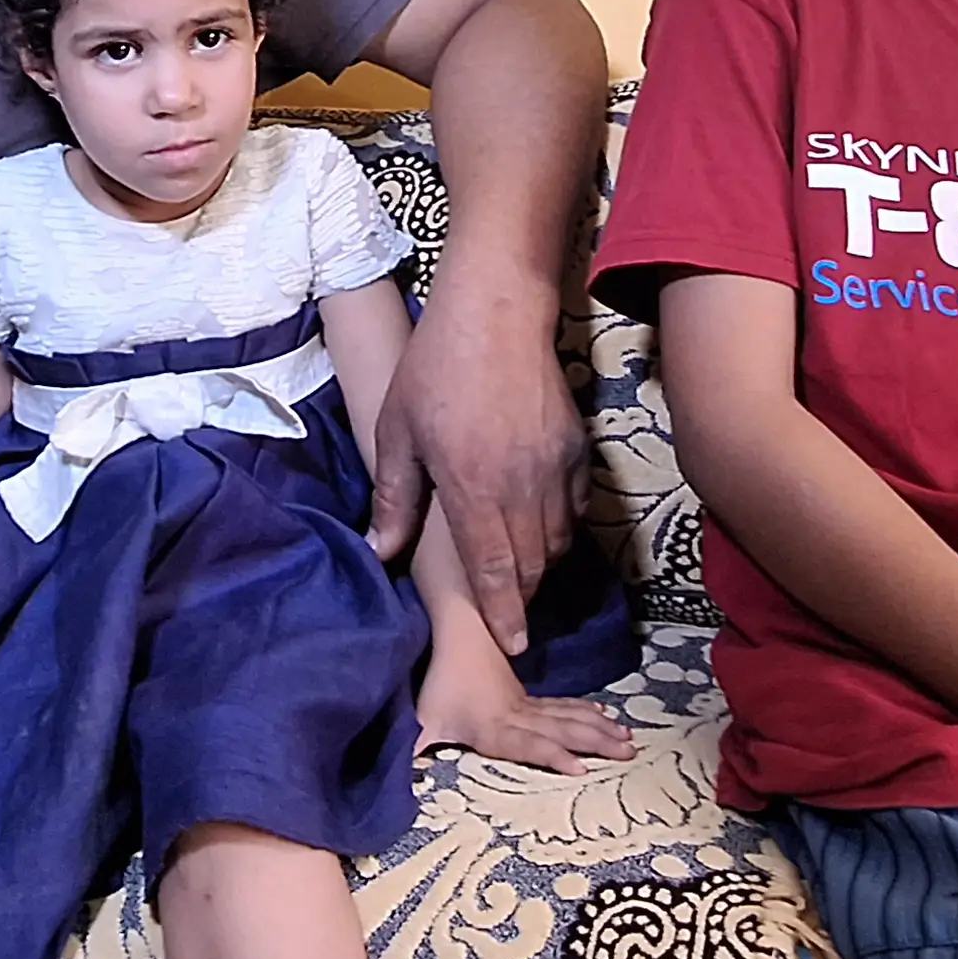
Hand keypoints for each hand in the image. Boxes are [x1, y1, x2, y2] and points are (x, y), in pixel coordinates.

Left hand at [365, 273, 587, 652]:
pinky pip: (574, 508)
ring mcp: (554, 468)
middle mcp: (520, 486)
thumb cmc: (435, 367)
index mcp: (472, 487)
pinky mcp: (576, 449)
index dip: (503, 614)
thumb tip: (381, 550)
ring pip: (554, 541)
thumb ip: (395, 496)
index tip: (514, 646)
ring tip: (515, 568)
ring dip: (536, 563)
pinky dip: (559, 526)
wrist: (496, 311)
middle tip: (504, 612)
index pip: (494, 570)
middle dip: (518, 596)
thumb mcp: (398, 430)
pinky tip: (536, 519)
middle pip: (530, 566)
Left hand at [415, 628, 633, 776]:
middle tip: (627, 752)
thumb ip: (410, 753)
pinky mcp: (526, 696)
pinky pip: (563, 705)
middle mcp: (516, 716)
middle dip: (595, 743)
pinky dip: (587, 712)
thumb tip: (395, 784)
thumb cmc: (434, 681)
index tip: (579, 768)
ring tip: (627, 739)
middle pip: (561, 729)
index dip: (551, 756)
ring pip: (568, 715)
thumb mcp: (420, 721)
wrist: (452, 631)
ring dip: (598, 728)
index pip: (527, 744)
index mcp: (492, 727)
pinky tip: (606, 718)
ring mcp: (525, 704)